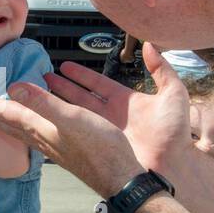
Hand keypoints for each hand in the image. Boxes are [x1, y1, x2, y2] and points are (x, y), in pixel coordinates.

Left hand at [0, 80, 142, 197]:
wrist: (120, 178)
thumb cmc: (100, 149)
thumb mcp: (72, 119)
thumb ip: (43, 103)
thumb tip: (14, 88)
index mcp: (40, 129)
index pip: (7, 113)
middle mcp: (42, 139)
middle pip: (8, 124)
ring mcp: (53, 146)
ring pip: (20, 130)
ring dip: (4, 119)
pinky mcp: (65, 150)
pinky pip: (35, 134)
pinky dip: (26, 125)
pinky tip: (32, 126)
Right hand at [43, 43, 192, 178]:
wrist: (172, 166)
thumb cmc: (175, 134)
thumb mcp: (173, 95)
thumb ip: (162, 69)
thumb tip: (150, 45)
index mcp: (125, 100)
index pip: (98, 83)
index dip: (82, 74)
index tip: (64, 67)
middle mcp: (112, 115)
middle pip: (82, 96)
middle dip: (63, 87)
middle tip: (45, 77)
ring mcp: (104, 131)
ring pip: (75, 114)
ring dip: (58, 103)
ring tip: (39, 93)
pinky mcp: (100, 146)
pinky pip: (77, 133)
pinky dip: (62, 125)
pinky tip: (47, 121)